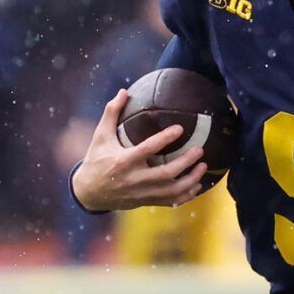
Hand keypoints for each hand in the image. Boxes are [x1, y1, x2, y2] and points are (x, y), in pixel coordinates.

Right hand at [70, 89, 207, 211]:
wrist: (89, 192)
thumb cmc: (96, 159)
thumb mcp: (100, 135)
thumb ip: (111, 112)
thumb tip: (124, 91)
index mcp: (123, 161)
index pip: (148, 149)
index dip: (165, 139)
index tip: (180, 128)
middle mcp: (134, 179)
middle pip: (166, 173)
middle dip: (186, 162)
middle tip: (200, 149)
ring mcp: (141, 193)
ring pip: (172, 190)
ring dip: (191, 179)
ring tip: (203, 166)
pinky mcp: (145, 201)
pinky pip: (170, 201)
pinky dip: (186, 195)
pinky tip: (197, 185)